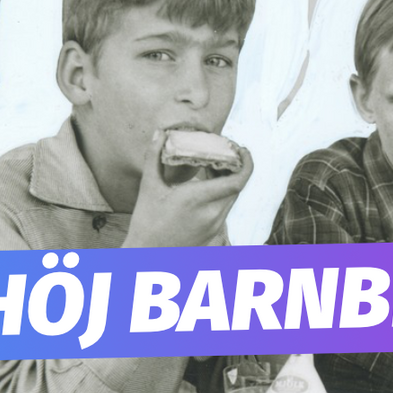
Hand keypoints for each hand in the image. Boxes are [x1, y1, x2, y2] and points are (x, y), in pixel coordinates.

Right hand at [123, 130, 253, 247]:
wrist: (147, 258)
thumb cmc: (146, 223)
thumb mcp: (149, 187)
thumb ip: (154, 157)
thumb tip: (159, 134)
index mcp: (198, 199)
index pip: (238, 180)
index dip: (247, 163)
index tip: (243, 150)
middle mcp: (212, 214)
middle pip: (235, 186)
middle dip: (233, 168)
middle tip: (222, 154)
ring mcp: (215, 227)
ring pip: (230, 199)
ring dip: (226, 183)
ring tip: (211, 170)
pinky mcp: (213, 236)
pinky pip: (223, 212)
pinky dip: (220, 198)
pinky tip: (204, 191)